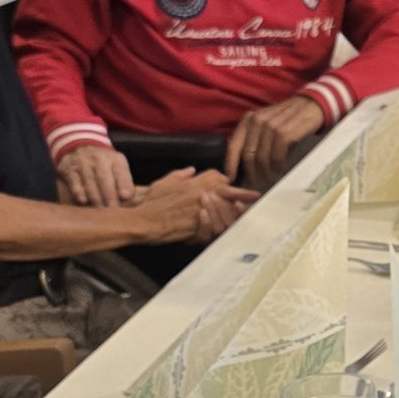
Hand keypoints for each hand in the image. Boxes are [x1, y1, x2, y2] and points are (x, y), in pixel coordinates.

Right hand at [54, 143, 133, 206]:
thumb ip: (124, 180)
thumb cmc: (103, 162)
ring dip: (96, 198)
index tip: (125, 196)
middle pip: (104, 179)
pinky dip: (79, 193)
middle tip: (112, 210)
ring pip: (90, 183)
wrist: (78, 146)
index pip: (120, 171)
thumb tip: (127, 197)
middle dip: (109, 197)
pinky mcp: (69, 170)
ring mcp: (83, 164)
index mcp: (114, 159)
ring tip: (100, 211)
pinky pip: (75, 183)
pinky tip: (84, 201)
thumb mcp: (117, 165)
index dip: (123, 184)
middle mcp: (99, 159)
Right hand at [125, 169, 257, 242]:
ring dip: (233, 211)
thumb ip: (180, 175)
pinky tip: (225, 226)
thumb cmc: (152, 202)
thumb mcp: (165, 182)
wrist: (143, 220)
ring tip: (244, 212)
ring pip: (223, 210)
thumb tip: (192, 170)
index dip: (228, 183)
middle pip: (227, 192)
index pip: (217, 178)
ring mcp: (199, 211)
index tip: (236, 186)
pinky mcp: (196, 227)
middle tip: (255, 197)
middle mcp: (199, 194)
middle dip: (241, 194)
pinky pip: (213, 227)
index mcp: (193, 183)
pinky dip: (219, 226)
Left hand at [224, 96, 326, 190]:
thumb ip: (255, 137)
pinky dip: (278, 166)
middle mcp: (257, 121)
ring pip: (261, 158)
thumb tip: (244, 164)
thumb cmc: (288, 118)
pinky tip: (281, 169)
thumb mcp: (267, 122)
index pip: (233, 144)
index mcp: (249, 119)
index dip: (230, 164)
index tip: (230, 178)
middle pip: (248, 155)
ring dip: (266, 173)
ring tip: (271, 179)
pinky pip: (277, 156)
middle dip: (250, 174)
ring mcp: (271, 126)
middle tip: (255, 185)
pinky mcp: (285, 132)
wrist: (311, 105)